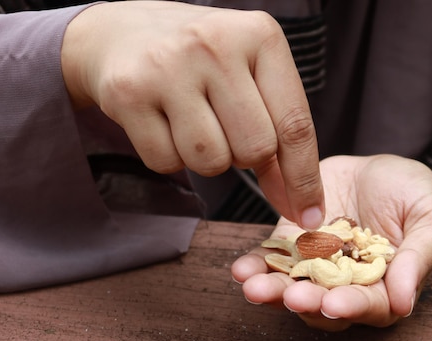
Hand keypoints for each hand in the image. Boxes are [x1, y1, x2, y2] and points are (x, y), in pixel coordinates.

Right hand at [61, 1, 323, 229]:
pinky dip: (170, 157)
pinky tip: (163, 123)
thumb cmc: (201, 61)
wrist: (122, 33)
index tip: (310, 216)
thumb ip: (279, 135)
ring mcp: (168, 67)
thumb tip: (303, 208)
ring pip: (211, 162)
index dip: (305, 179)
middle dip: (246, 157)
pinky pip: (167, 163)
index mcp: (260, 36)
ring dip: (207, 159)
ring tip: (193, 121)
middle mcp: (215, 45)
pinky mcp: (128, 93)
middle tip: (226, 129)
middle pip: (255, 149)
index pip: (295, 125)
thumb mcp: (249, 77)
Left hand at [231, 154, 431, 330]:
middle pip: (325, 305)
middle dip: (307, 302)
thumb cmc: (412, 192)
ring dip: (273, 293)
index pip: (371, 306)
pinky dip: (256, 267)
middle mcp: (347, 284)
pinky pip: (271, 261)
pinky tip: (242, 270)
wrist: (375, 166)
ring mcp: (315, 266)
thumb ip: (422, 256)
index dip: (353, 306)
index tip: (335, 303)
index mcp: (386, 286)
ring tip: (255, 288)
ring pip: (292, 288)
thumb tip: (404, 303)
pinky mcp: (290, 245)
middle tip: (292, 297)